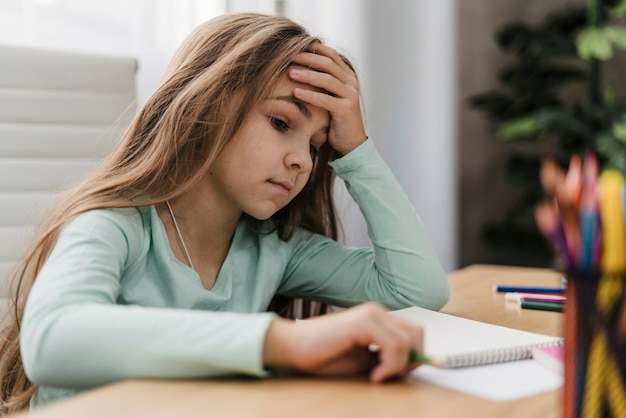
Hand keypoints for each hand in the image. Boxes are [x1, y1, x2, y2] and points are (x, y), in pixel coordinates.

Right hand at [263, 303, 423, 382]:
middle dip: (411, 359)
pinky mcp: (363, 323)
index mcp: (377, 318)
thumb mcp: (363, 360)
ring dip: (398, 366)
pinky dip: (389, 365)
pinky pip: (392, 345)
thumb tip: (410, 364)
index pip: (413, 331)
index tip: (406, 374)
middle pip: (417, 333)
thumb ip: (384, 357)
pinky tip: (374, 375)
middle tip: (392, 376)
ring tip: (378, 377)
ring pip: (406, 341)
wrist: (294, 346)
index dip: (416, 354)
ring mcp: (370, 314)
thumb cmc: (323, 355)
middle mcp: (377, 311)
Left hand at [289, 43, 366, 155]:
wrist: (351, 141)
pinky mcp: (345, 109)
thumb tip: (301, 66)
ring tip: (290, 72)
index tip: (296, 46)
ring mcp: (350, 95)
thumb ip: (323, 82)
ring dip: (307, 74)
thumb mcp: (331, 96)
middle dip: (308, 58)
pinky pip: (325, 99)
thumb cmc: (336, 118)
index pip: (331, 55)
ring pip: (327, 79)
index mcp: (348, 76)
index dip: (314, 48)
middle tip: (290, 57)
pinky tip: (295, 92)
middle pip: (328, 64)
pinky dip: (309, 95)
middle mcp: (351, 82)